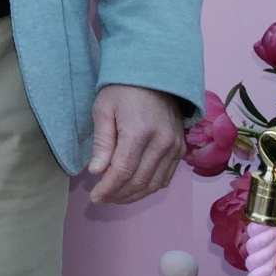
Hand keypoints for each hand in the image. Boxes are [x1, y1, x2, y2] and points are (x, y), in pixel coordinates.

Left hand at [85, 84, 189, 204]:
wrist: (155, 76)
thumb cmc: (122, 90)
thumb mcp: (103, 110)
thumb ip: (101, 143)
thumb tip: (96, 171)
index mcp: (139, 132)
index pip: (123, 171)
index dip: (108, 188)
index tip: (95, 197)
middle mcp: (162, 143)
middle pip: (140, 181)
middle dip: (119, 195)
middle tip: (103, 199)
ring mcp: (175, 147)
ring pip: (155, 184)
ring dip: (135, 196)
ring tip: (116, 197)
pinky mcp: (181, 149)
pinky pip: (167, 177)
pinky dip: (150, 188)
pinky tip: (135, 189)